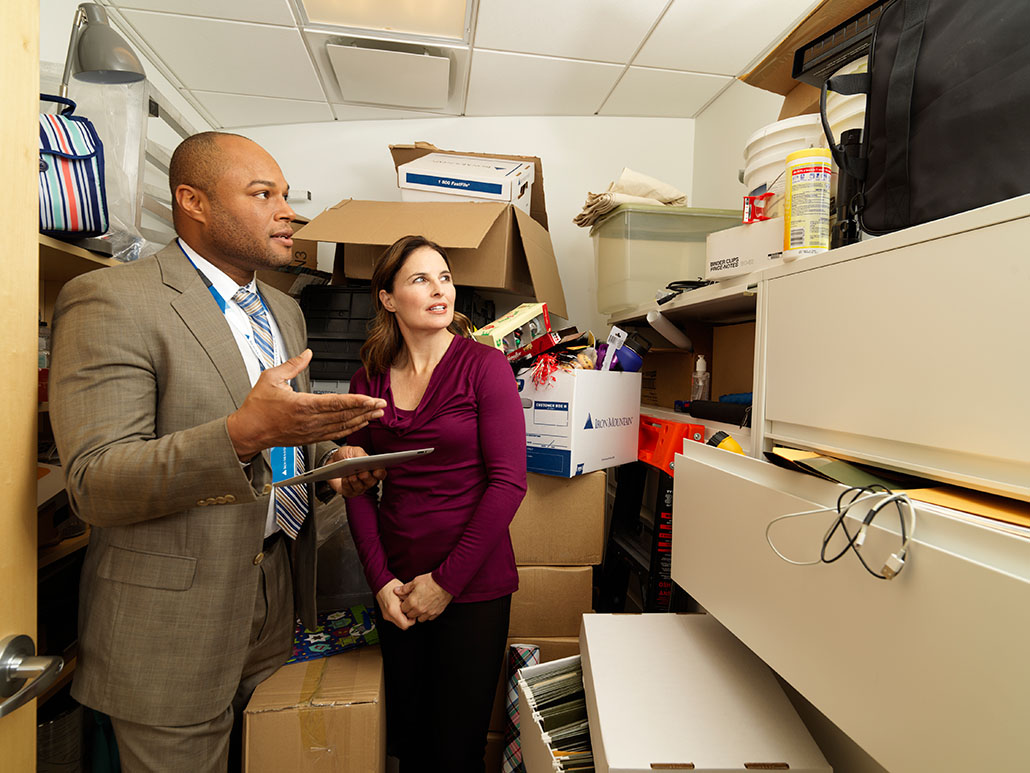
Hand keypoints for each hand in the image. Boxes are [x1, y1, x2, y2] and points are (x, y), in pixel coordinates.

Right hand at [226, 350, 385, 460]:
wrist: (248, 432)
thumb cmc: (257, 407)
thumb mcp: (271, 378)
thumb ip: (293, 364)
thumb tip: (308, 353)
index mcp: (302, 405)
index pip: (335, 403)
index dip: (356, 401)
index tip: (371, 399)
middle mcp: (309, 421)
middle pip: (344, 415)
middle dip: (366, 410)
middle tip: (382, 405)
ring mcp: (311, 431)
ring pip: (342, 426)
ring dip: (361, 420)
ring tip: (377, 414)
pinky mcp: (310, 438)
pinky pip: (334, 434)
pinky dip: (349, 429)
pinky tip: (359, 424)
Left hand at [327, 446, 387, 497]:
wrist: (332, 461)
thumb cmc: (345, 455)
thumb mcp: (354, 450)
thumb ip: (360, 454)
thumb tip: (365, 459)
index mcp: (372, 468)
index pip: (381, 473)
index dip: (380, 473)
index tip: (376, 471)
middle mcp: (367, 480)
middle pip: (371, 482)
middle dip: (367, 478)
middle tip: (362, 473)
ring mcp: (358, 487)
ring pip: (360, 488)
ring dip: (355, 482)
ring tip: (351, 476)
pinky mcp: (348, 492)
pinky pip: (350, 491)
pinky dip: (347, 485)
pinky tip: (344, 479)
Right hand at [376, 578, 413, 629]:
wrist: (381, 583)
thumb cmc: (391, 586)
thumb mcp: (405, 593)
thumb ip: (411, 603)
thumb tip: (417, 608)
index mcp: (393, 610)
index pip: (405, 625)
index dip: (412, 620)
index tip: (413, 614)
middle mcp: (388, 615)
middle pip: (402, 626)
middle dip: (408, 620)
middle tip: (410, 612)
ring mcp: (386, 616)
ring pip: (398, 623)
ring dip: (403, 618)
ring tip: (405, 609)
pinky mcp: (385, 614)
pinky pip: (395, 619)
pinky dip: (399, 616)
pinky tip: (400, 608)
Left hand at [395, 573, 452, 622]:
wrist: (445, 582)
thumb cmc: (431, 581)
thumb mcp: (415, 581)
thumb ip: (404, 588)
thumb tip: (396, 591)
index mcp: (412, 602)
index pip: (403, 609)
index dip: (404, 605)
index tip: (407, 601)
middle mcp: (419, 609)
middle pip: (410, 615)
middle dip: (410, 610)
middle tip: (413, 603)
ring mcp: (428, 612)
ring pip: (420, 619)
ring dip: (419, 614)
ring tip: (421, 606)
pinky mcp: (436, 613)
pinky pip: (429, 618)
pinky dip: (427, 614)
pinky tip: (428, 607)